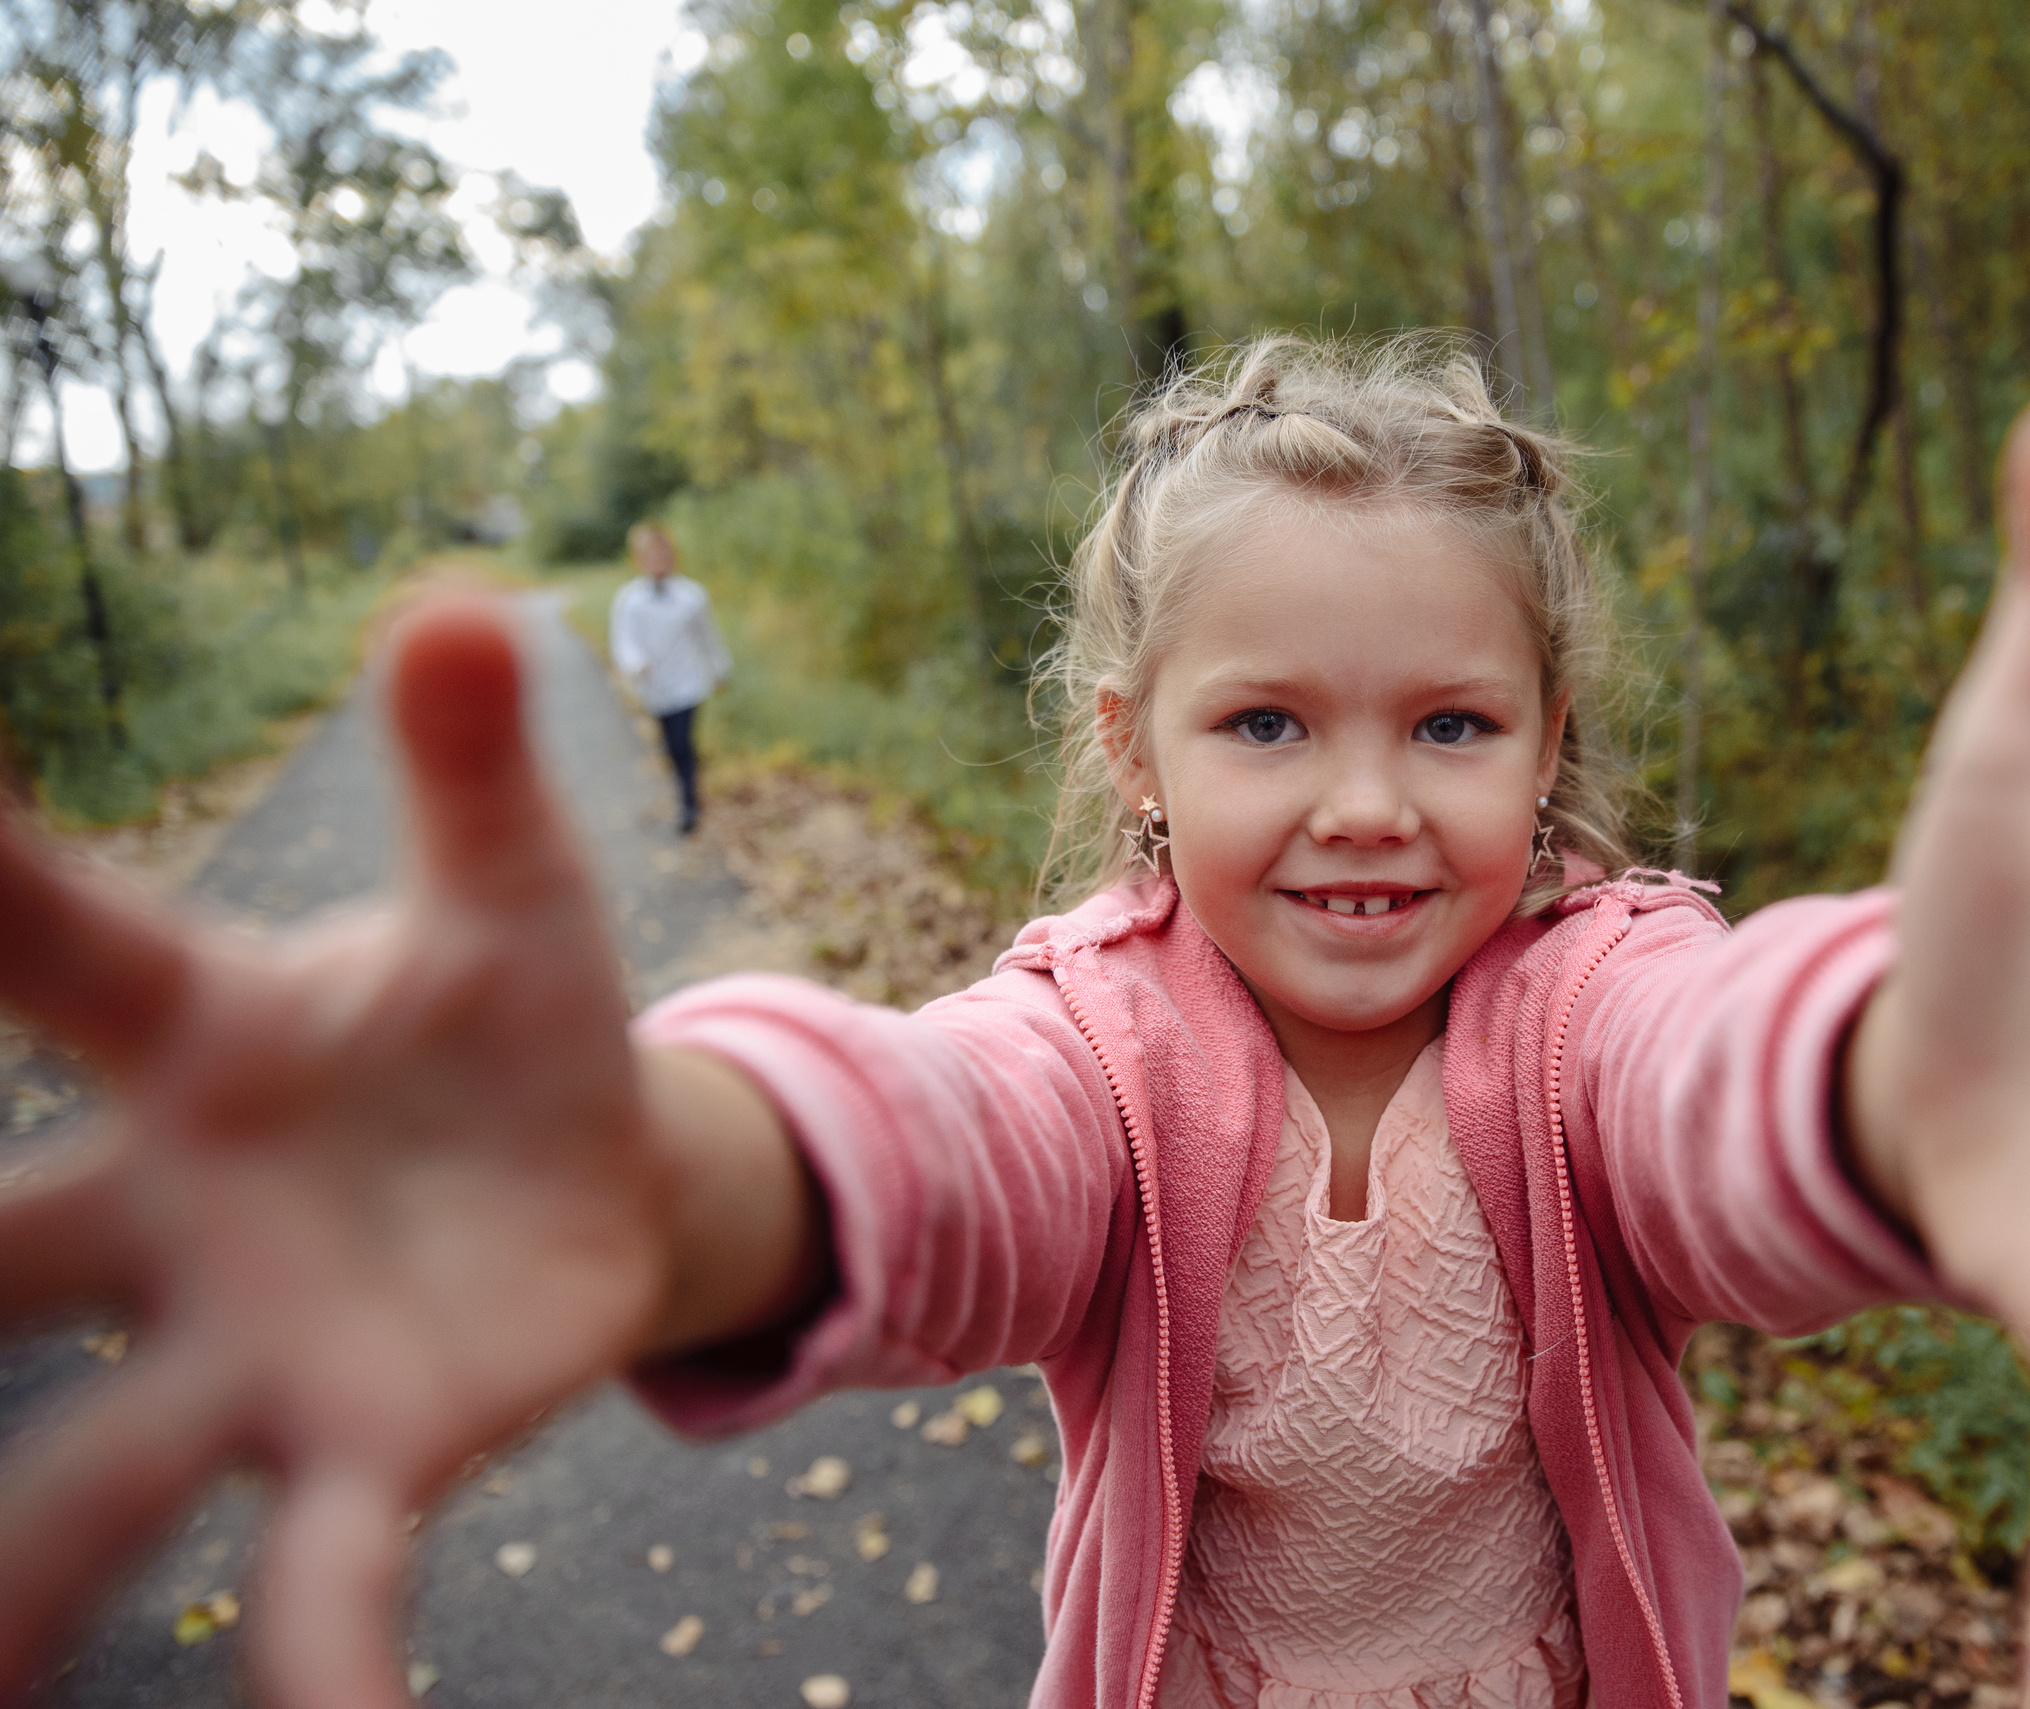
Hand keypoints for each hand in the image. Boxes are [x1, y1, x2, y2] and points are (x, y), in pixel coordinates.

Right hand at [0, 594, 769, 1708]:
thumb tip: (458, 601)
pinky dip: (317, 1673)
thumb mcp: (517, 889)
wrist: (598, 1168)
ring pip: (86, 1479)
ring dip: (13, 1579)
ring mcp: (253, 1355)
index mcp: (204, 1039)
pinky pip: (316, 1584)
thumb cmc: (510, 1017)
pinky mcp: (370, 1456)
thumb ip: (471, 766)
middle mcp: (176, 1215)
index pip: (46, 943)